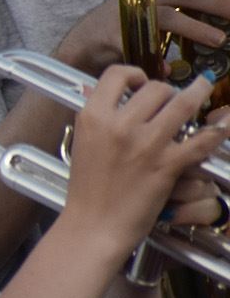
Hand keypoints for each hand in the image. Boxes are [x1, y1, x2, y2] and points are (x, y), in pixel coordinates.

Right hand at [55, 68, 228, 261]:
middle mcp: (119, 125)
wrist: (93, 224)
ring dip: (198, 93)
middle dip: (166, 90)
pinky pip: (200, 140)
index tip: (140, 82)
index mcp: (92, 117)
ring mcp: (145, 144)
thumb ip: (97, 118)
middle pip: (154, 88)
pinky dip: (215, 131)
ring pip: (182, 104)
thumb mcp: (82, 143)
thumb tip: (102, 93)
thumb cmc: (86, 188)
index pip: (116, 75)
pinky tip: (221, 125)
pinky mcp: (167, 165)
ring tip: (204, 86)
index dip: (133, 73)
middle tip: (170, 100)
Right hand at [57, 0, 229, 72]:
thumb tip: (224, 5)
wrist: (82, 44)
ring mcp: (129, 11)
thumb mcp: (154, 5)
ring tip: (219, 39)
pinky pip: (144, 45)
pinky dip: (159, 58)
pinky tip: (170, 68)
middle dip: (221, 1)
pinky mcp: (117, 34)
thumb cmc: (125, 26)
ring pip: (170, 14)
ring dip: (198, 26)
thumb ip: (183, 2)